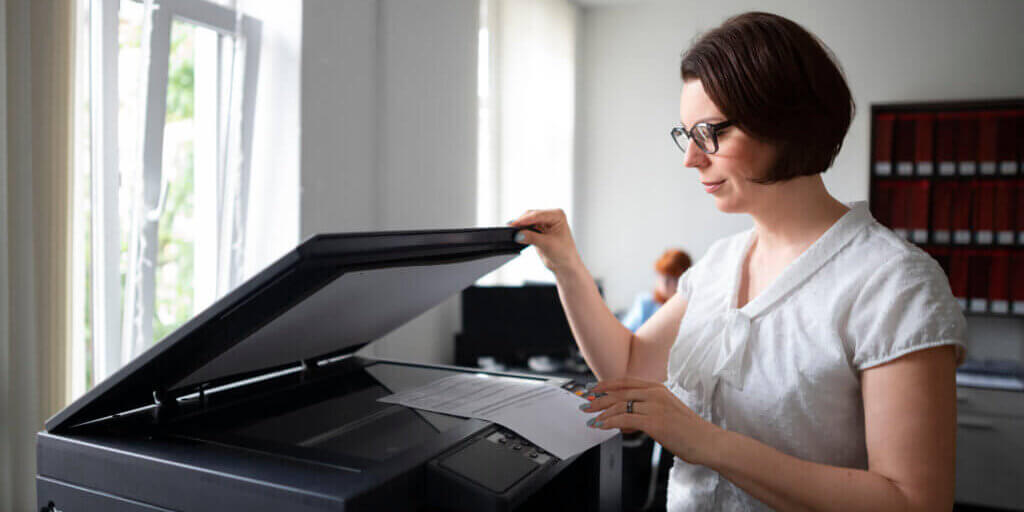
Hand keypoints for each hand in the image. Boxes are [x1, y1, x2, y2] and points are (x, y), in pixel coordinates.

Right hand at [507, 208, 582, 273]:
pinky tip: (516, 234)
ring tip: (511, 232)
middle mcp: (551, 216)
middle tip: (510, 229)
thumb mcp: (547, 244)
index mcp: (557, 215)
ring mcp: (544, 223)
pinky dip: (521, 231)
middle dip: (521, 222)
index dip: (524, 220)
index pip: (538, 215)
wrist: (565, 265)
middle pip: (531, 215)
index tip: (513, 225)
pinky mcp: (539, 230)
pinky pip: (527, 228)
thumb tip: (518, 234)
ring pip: (527, 221)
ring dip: (520, 226)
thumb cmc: (564, 253)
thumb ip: (532, 238)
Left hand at [580, 378, 723, 466]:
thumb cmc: (689, 431)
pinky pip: (625, 419)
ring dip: (601, 412)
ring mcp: (655, 407)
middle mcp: (655, 393)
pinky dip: (609, 422)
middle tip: (585, 404)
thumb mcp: (666, 413)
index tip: (592, 389)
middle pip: (619, 392)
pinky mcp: (655, 422)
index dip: (606, 384)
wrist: (708, 442)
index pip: (625, 382)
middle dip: (598, 399)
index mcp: (658, 388)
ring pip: (619, 405)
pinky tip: (601, 426)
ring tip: (590, 418)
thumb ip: (646, 412)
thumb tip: (624, 421)